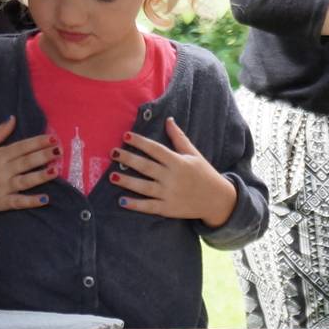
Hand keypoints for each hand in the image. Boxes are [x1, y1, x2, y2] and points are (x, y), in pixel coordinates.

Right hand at [0, 117, 58, 214]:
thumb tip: (13, 118)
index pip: (22, 147)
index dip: (38, 142)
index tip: (52, 137)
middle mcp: (1, 171)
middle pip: (26, 162)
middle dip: (43, 155)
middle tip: (59, 150)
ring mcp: (2, 188)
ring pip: (25, 181)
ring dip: (41, 176)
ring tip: (55, 170)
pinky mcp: (1, 202)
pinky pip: (18, 202)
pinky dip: (31, 201)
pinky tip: (45, 198)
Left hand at [109, 119, 236, 226]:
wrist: (217, 200)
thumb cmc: (204, 173)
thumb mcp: (194, 154)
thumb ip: (179, 138)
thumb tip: (168, 119)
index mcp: (178, 161)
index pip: (155, 149)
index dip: (140, 142)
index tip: (126, 136)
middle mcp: (172, 177)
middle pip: (146, 166)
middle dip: (128, 159)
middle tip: (112, 152)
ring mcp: (169, 194)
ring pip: (144, 186)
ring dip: (127, 181)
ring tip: (111, 176)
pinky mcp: (168, 208)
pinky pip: (149, 206)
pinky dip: (135, 204)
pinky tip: (121, 201)